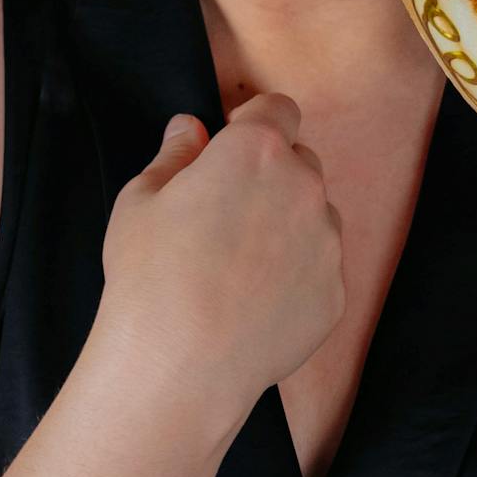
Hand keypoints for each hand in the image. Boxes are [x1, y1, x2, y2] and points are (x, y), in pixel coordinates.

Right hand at [99, 92, 346, 416]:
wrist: (179, 366)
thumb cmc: (151, 277)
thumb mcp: (141, 201)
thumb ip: (174, 155)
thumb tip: (190, 129)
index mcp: (256, 150)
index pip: (279, 110)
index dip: (255, 122)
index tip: (232, 145)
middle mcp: (304, 187)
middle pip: (300, 161)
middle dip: (271, 175)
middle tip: (226, 213)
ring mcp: (326, 242)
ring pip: (314, 216)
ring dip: (287, 225)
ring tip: (238, 265)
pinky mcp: (335, 292)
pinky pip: (320, 268)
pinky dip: (295, 276)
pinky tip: (253, 301)